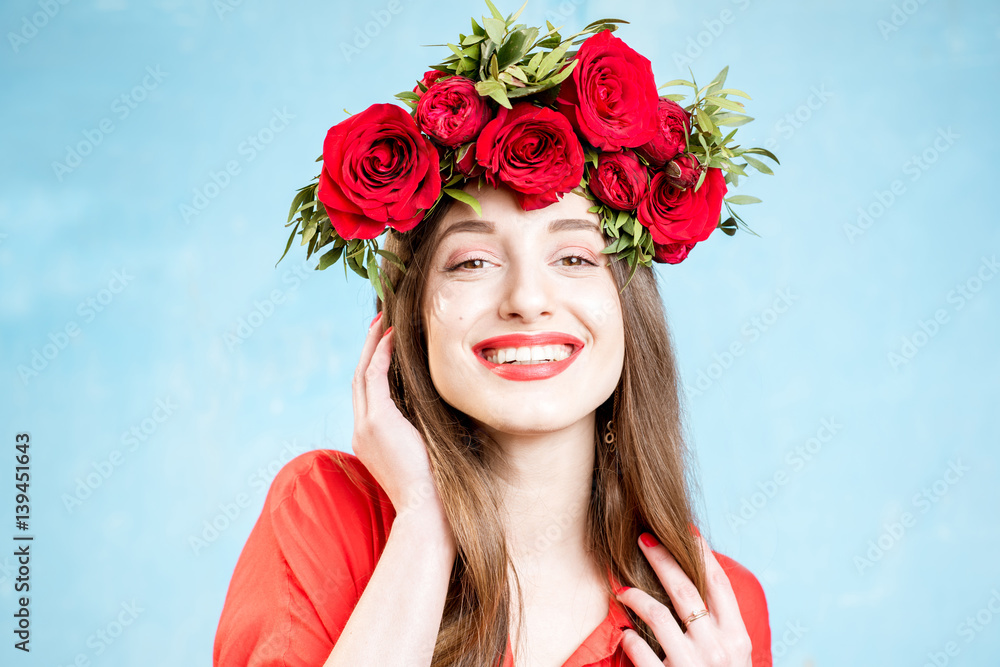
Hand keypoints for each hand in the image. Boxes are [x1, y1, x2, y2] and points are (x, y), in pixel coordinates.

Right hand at [351, 313, 449, 529]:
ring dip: (372, 346)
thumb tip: (450, 409)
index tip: (385, 345)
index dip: (374, 366)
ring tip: (383, 323)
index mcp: (372, 440)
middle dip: (368, 350)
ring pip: (362, 374)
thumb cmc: (437, 487)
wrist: (427, 511)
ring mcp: (365, 426)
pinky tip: (390, 337)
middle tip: (379, 324)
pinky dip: (380, 354)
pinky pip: (373, 377)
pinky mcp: (377, 422)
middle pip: (360, 379)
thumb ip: (427, 429)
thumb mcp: (428, 451)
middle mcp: (362, 431)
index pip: (369, 394)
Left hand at [615, 532, 751, 665]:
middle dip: (662, 559)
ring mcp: (691, 664)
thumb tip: (699, 583)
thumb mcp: (735, 654)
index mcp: (736, 638)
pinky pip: (639, 649)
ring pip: (657, 615)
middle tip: (643, 539)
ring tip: (622, 591)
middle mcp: (716, 649)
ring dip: (635, 596)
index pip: (719, 584)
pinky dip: (628, 637)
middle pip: (685, 590)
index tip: (686, 530)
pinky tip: (625, 632)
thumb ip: (721, 626)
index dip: (702, 553)